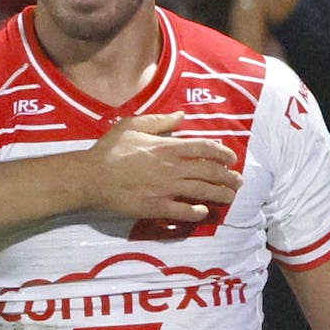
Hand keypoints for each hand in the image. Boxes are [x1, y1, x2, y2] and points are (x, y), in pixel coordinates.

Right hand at [82, 112, 239, 220]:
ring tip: (230, 196)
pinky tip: (204, 212)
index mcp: (168, 147)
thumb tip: (181, 117)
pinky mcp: (156, 207)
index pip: (204, 148)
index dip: (222, 153)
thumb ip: (159, 121)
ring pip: (201, 192)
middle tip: (238, 181)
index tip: (231, 158)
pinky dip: (196, 212)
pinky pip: (182, 212)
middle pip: (208, 171)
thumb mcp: (132, 125)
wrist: (91, 177)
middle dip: (227, 176)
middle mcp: (172, 168)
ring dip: (220, 194)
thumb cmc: (110, 149)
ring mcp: (166, 189)